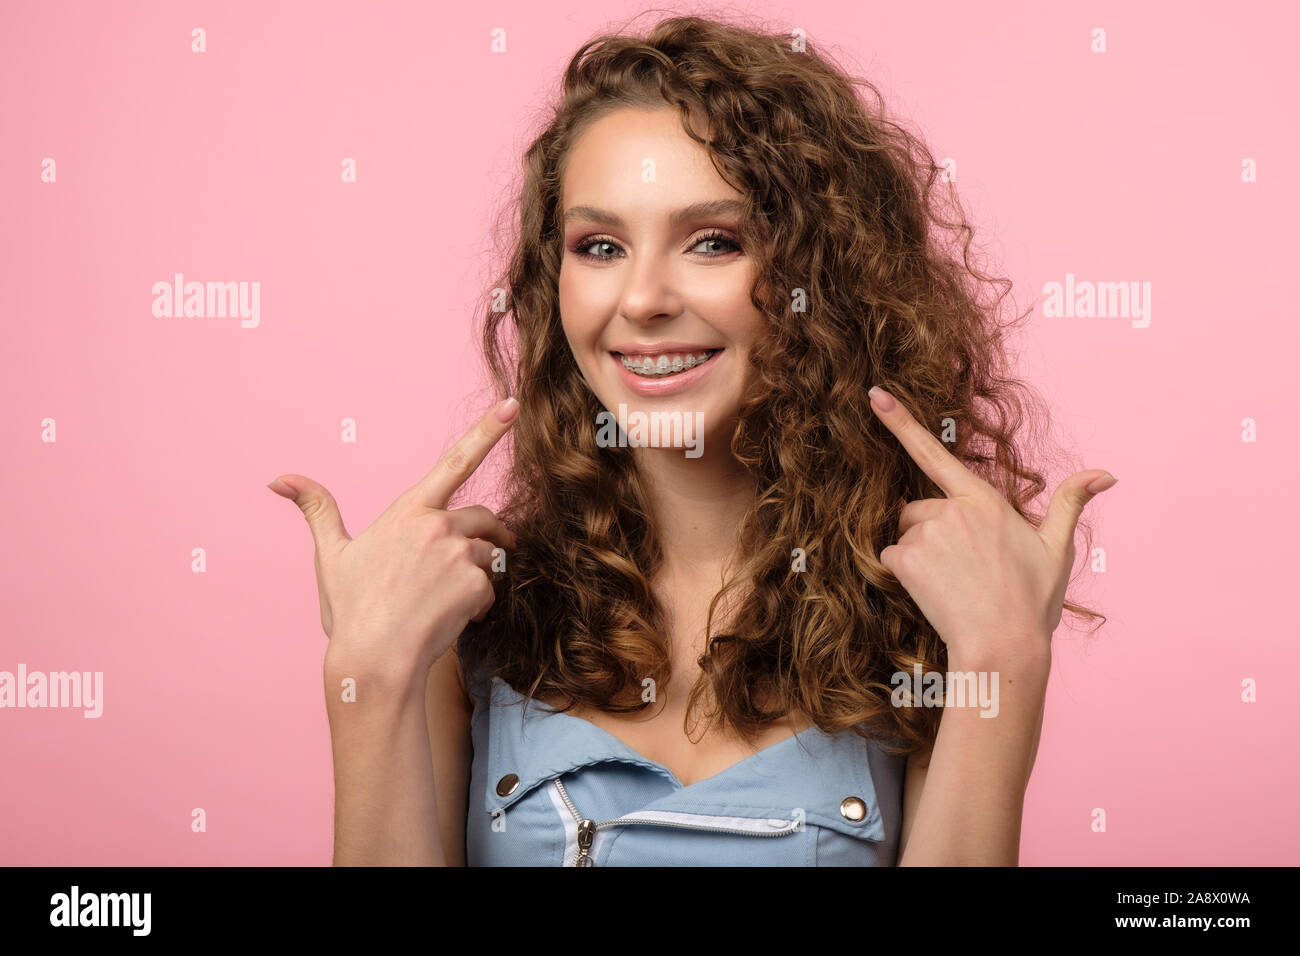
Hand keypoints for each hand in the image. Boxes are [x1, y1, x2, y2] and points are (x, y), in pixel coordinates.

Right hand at [267, 396, 520, 681]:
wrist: (374, 660)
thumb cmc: (351, 611)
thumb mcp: (331, 556)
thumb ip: (318, 510)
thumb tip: (280, 479)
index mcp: (408, 512)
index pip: (455, 461)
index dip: (488, 430)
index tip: (512, 405)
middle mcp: (438, 525)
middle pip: (485, 517)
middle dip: (491, 534)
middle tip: (488, 554)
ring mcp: (459, 554)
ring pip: (490, 555)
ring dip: (479, 574)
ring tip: (445, 601)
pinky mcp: (476, 584)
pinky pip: (490, 589)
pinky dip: (478, 604)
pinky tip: (451, 619)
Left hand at [868, 385, 1115, 667]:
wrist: (1003, 647)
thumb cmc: (1033, 601)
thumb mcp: (1056, 548)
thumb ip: (1070, 502)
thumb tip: (1106, 473)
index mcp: (985, 501)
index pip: (935, 452)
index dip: (900, 422)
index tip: (874, 394)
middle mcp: (952, 510)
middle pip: (919, 507)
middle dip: (931, 529)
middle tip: (964, 566)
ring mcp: (927, 534)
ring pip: (906, 533)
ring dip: (919, 551)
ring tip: (953, 581)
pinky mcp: (907, 559)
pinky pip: (892, 557)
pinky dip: (905, 572)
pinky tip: (934, 591)